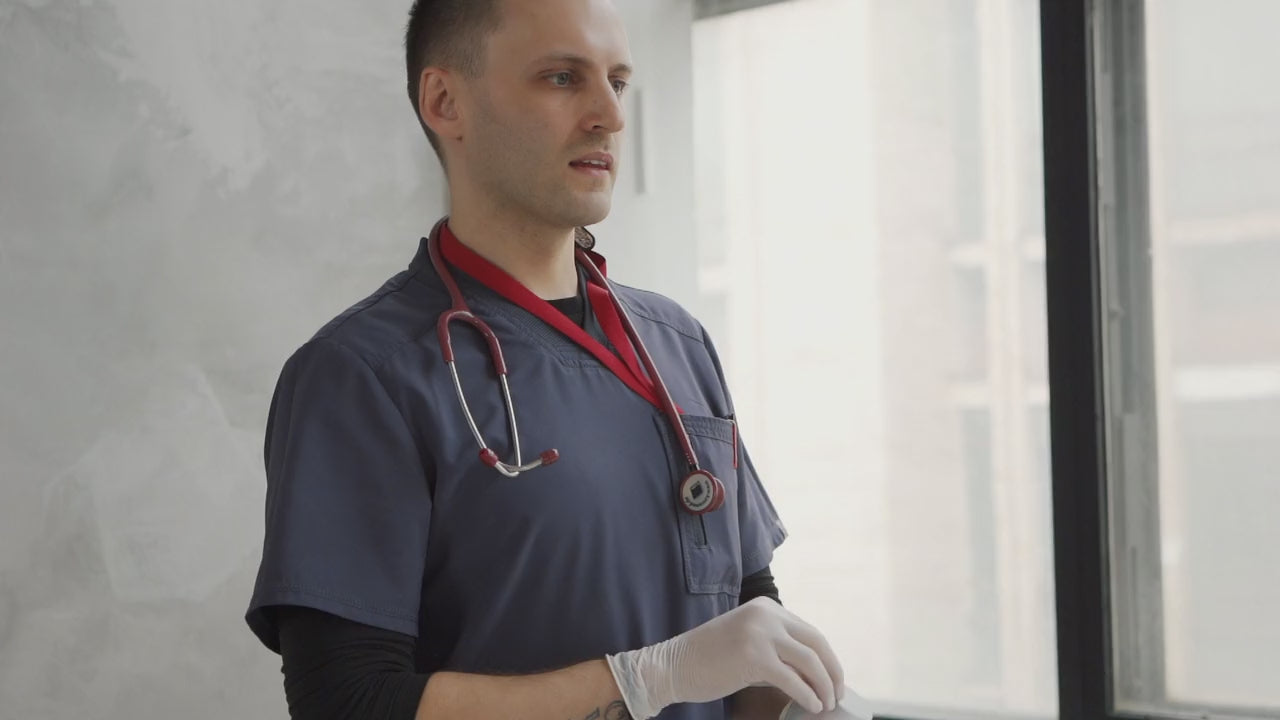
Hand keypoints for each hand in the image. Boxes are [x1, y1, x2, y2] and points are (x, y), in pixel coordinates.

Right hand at [606, 598, 844, 718]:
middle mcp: (766, 615)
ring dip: (824, 685)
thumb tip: (811, 673)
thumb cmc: (708, 659)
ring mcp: (760, 634)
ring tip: (826, 703)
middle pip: (816, 642)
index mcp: (766, 607)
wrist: (673, 665)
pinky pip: (793, 679)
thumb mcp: (748, 642)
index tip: (833, 677)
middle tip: (837, 693)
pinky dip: (807, 695)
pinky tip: (811, 705)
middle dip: (832, 671)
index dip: (827, 657)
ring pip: (810, 660)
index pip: (809, 631)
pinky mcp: (754, 657)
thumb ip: (777, 650)